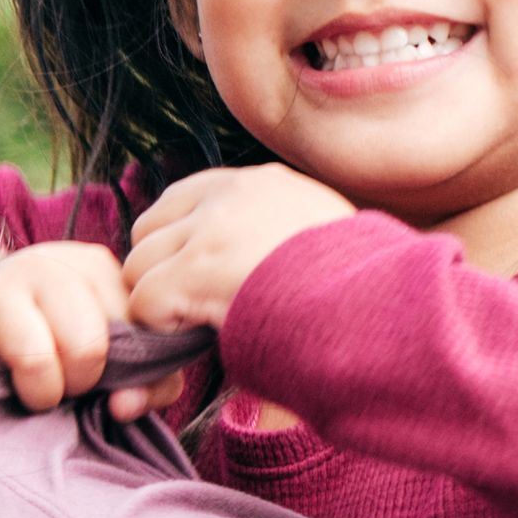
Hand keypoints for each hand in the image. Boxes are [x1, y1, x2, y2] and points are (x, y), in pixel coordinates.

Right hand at [0, 243, 144, 410]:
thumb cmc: (57, 330)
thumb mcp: (110, 338)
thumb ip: (148, 378)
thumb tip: (125, 406)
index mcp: (94, 267)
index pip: (135, 331)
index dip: (131, 374)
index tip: (115, 384)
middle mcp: (45, 268)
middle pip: (87, 346)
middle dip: (84, 384)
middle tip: (72, 387)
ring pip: (35, 360)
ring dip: (43, 395)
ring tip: (40, 393)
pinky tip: (3, 387)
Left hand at [116, 163, 356, 334]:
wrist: (379, 307)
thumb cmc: (359, 287)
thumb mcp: (317, 233)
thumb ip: (269, 230)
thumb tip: (240, 259)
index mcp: (260, 182)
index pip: (178, 200)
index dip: (177, 246)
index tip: (200, 278)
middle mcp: (229, 194)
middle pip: (147, 231)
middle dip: (159, 271)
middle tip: (193, 308)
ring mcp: (210, 230)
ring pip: (138, 268)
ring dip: (159, 303)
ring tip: (202, 324)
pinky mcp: (196, 271)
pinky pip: (144, 302)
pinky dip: (162, 329)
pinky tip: (202, 335)